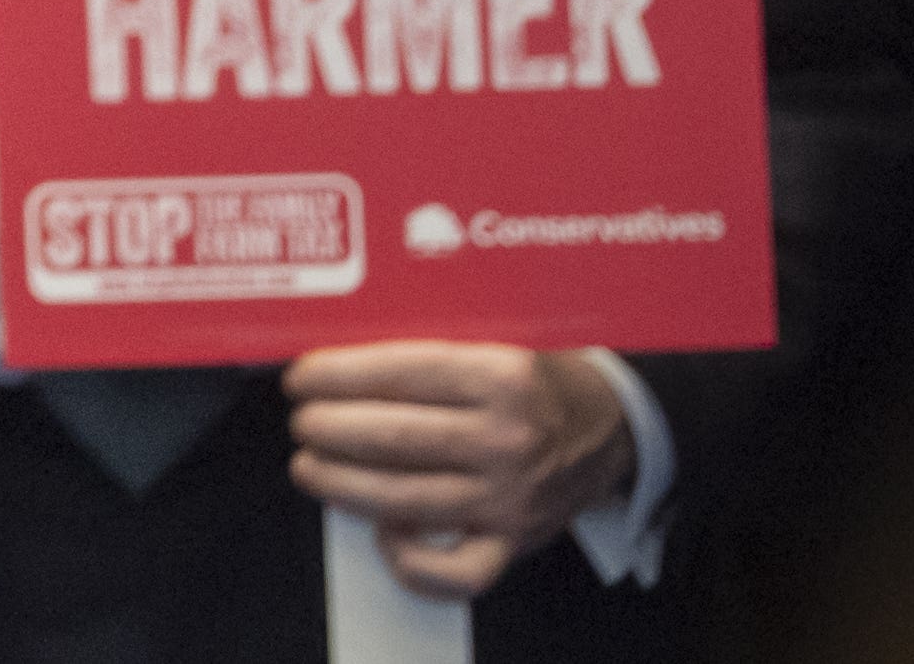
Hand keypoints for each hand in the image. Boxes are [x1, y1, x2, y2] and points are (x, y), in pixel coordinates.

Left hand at [281, 342, 637, 599]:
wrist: (611, 427)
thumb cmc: (539, 383)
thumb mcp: (495, 342)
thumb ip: (429, 353)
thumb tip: (341, 362)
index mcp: (502, 375)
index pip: (400, 375)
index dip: (338, 377)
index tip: (302, 378)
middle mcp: (507, 438)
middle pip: (394, 439)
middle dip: (330, 430)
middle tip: (302, 422)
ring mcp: (511, 496)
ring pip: (407, 499)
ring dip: (344, 485)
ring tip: (311, 468)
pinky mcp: (515, 540)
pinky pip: (457, 570)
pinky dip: (412, 560)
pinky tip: (383, 534)